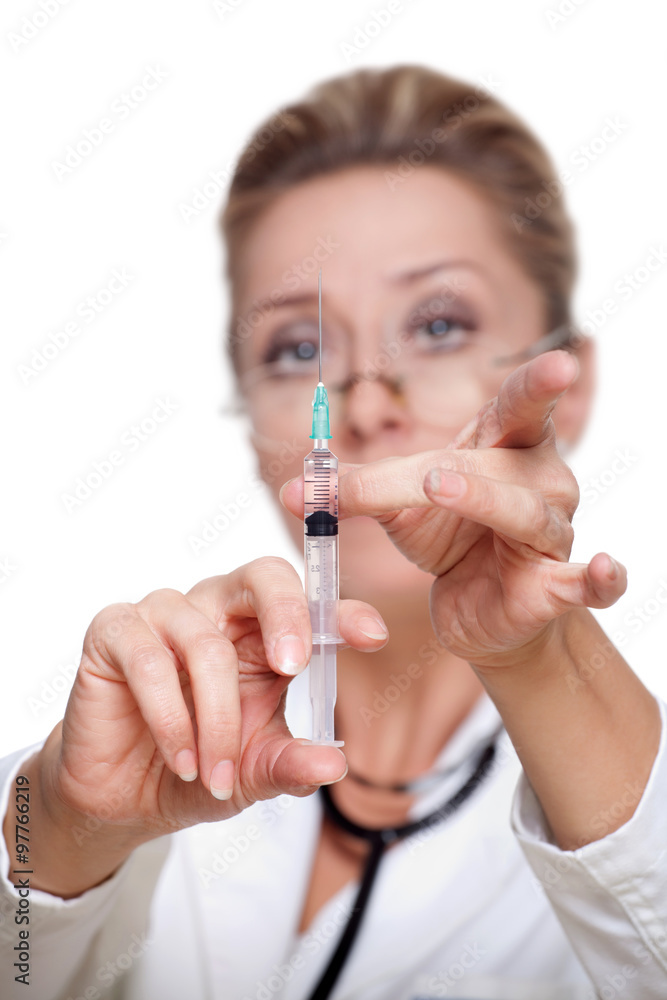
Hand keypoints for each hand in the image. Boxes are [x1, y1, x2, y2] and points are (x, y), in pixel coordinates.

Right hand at [44, 558, 387, 841]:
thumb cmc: (196, 768)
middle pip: (263, 574)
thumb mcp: (254, 772)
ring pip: (207, 644)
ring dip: (216, 720)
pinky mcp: (115, 631)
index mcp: (262, 631)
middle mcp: (218, 608)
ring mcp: (165, 614)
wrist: (120, 797)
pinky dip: (171, 717)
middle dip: (288, 614)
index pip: (308, 604)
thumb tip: (333, 765)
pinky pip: (149, 660)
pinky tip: (182, 760)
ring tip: (217, 775)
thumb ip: (291, 764)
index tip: (372, 636)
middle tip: (294, 666)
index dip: (341, 612)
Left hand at [281, 351, 626, 667]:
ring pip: (528, 516)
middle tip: (435, 471)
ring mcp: (550, 534)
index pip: (521, 406)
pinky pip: (585, 581)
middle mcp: (538, 482)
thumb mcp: (398, 507)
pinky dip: (601, 576)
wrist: (475, 608)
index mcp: (502, 448)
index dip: (537, 383)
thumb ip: (354, 492)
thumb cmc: (449, 539)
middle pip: (505, 466)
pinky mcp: (554, 586)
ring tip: (442, 491)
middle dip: (468, 472)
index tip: (559, 361)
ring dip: (488, 507)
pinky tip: (606, 569)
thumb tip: (292, 488)